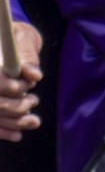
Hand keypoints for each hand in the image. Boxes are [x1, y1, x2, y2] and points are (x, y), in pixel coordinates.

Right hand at [0, 21, 45, 142]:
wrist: (5, 43)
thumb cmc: (14, 37)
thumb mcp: (22, 37)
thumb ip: (27, 54)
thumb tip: (34, 75)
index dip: (7, 86)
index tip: (24, 87)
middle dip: (15, 106)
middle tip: (33, 100)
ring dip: (14, 121)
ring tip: (33, 119)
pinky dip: (4, 131)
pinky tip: (18, 135)